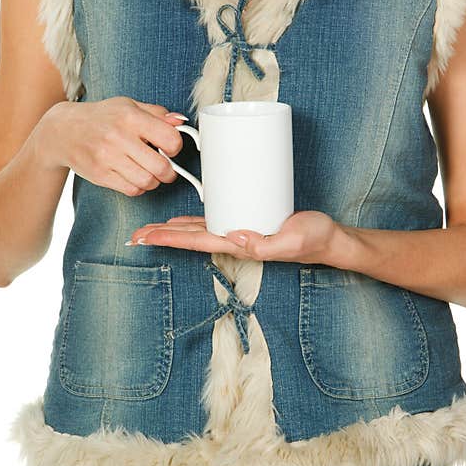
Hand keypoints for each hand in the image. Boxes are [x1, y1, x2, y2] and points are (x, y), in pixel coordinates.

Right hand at [33, 96, 188, 196]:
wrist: (63, 131)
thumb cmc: (101, 118)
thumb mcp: (128, 106)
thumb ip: (156, 113)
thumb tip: (180, 122)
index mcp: (130, 116)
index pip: (170, 139)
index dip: (176, 147)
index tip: (171, 148)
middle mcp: (118, 136)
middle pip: (161, 167)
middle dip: (169, 172)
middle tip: (166, 169)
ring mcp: (107, 157)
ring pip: (147, 181)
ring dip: (154, 181)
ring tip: (149, 173)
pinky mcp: (100, 175)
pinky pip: (132, 190)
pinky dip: (139, 188)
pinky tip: (134, 177)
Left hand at [127, 211, 347, 264]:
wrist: (329, 239)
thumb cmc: (313, 239)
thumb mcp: (291, 240)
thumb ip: (264, 243)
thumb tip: (235, 236)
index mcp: (240, 245)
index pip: (196, 241)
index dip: (169, 238)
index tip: (146, 237)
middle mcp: (235, 240)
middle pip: (190, 238)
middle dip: (162, 236)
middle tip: (135, 234)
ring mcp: (240, 233)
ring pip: (198, 231)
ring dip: (172, 231)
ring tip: (150, 228)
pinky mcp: (248, 222)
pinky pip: (214, 222)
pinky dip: (193, 222)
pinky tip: (182, 220)